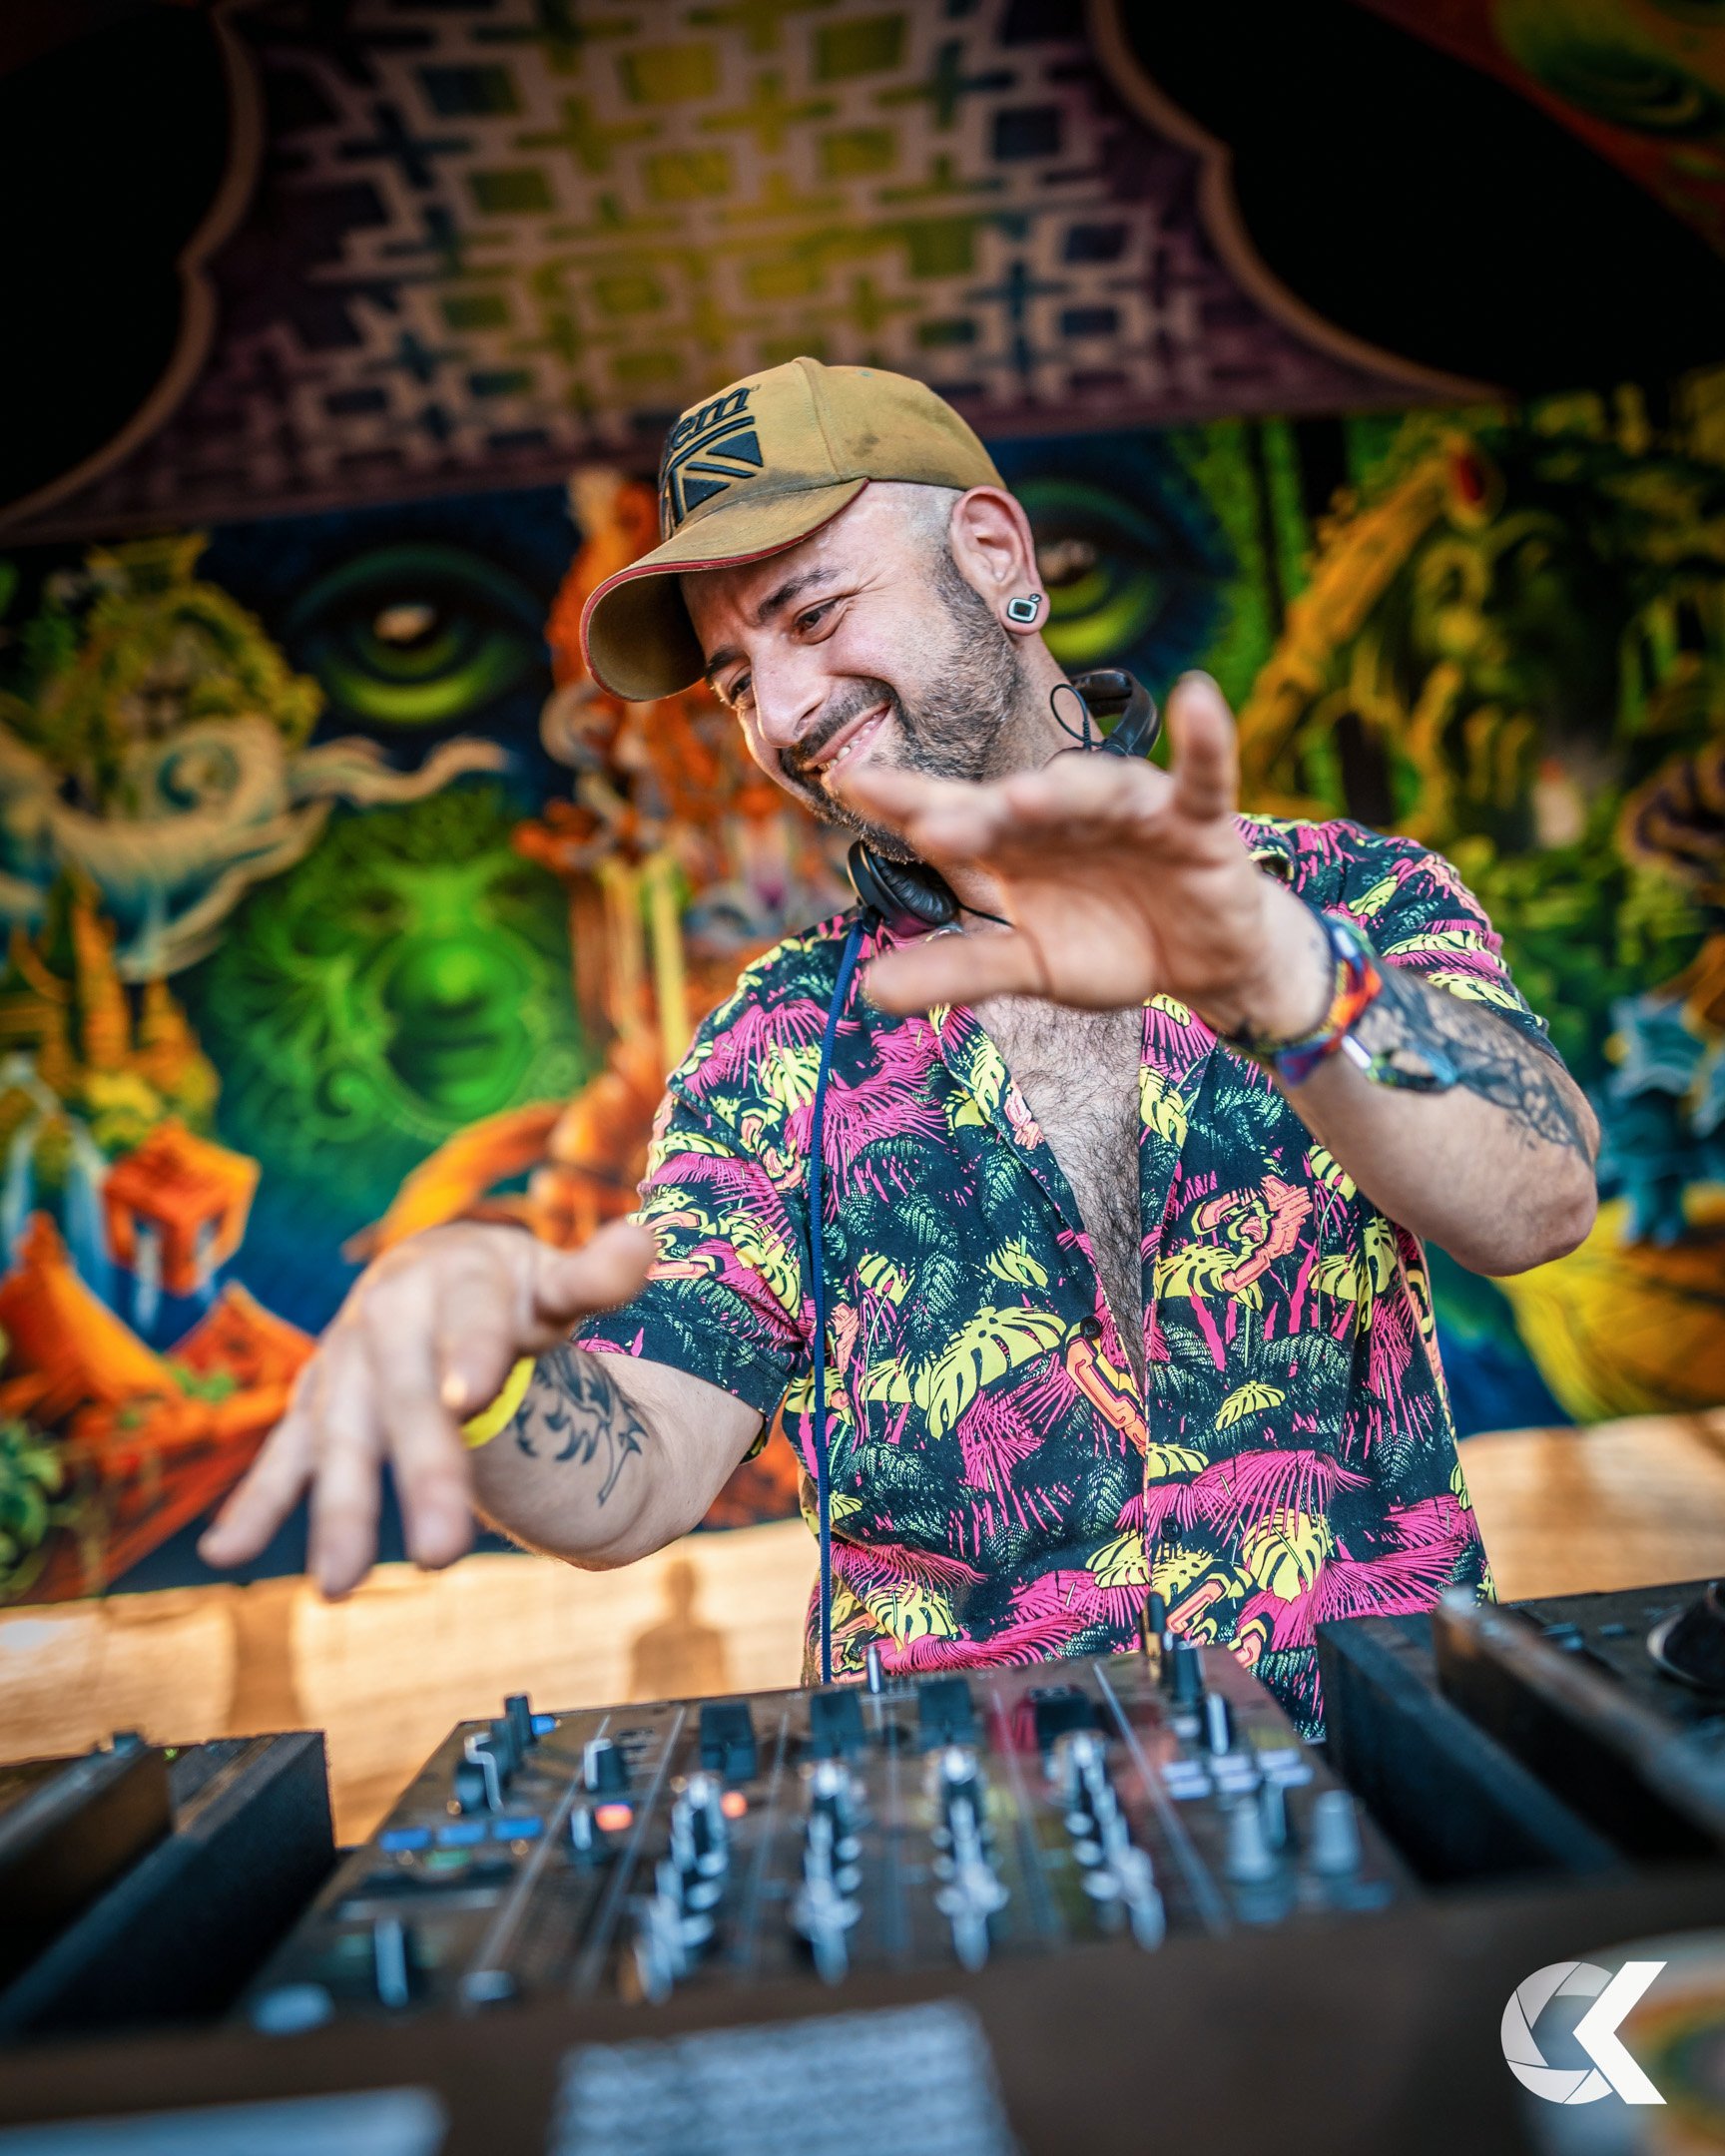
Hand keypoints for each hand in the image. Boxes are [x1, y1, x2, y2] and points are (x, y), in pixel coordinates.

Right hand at [198, 1220, 653, 1597]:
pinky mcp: (317, 1402)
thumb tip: (643, 1240)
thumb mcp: (551, 1278)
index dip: (468, 1354)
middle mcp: (388, 1317)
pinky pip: (286, 1453)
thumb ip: (592, 1276)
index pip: (467, 1320)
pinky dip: (256, 1500)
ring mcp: (346, 1362)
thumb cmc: (506, 1286)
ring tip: (338, 1586)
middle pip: (405, 1397)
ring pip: (340, 1437)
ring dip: (336, 1508)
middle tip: (441, 1553)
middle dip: (420, 1470)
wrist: (434, 1268)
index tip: (469, 1397)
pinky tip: (226, 1553)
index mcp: (453, 1278)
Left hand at [832, 672, 1329, 1032]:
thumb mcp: (1028, 966)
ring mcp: (1131, 810)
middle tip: (931, 829)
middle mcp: (1063, 815)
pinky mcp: (1197, 821)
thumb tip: (869, 993)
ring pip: (1095, 790)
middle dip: (976, 818)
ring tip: (1027, 797)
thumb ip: (956, 972)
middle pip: (1014, 807)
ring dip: (1065, 791)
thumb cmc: (1107, 945)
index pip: (950, 814)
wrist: (1201, 963)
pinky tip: (1197, 700)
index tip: (848, 782)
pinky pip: (1204, 774)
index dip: (903, 799)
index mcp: (1013, 845)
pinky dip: (1205, 739)